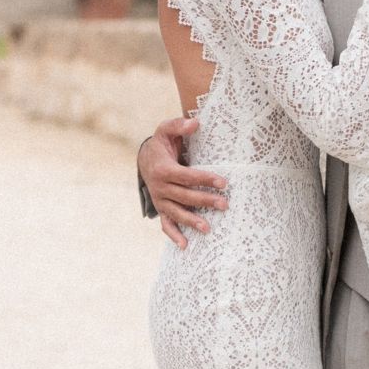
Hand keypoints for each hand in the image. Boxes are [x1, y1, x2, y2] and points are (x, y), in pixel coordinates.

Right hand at [140, 112, 227, 250]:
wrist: (144, 158)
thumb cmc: (161, 144)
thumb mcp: (166, 130)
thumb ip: (179, 125)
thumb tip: (196, 122)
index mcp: (164, 169)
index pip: (187, 176)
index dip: (205, 179)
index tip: (223, 182)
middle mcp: (160, 187)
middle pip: (185, 196)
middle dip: (205, 201)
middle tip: (224, 205)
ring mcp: (160, 200)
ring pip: (176, 212)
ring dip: (191, 221)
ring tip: (208, 228)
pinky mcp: (161, 208)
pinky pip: (166, 224)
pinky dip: (174, 235)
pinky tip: (185, 245)